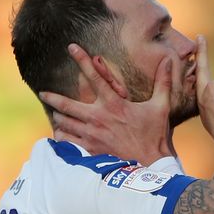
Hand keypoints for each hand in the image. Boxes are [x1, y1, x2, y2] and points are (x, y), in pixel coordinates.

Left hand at [39, 43, 172, 164]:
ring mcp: (91, 136)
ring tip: (56, 115)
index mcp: (114, 104)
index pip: (94, 76)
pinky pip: (66, 142)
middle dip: (52, 97)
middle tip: (43, 93)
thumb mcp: (160, 106)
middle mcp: (98, 118)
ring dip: (58, 118)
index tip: (72, 47)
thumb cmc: (155, 135)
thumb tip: (169, 61)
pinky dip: (62, 137)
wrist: (150, 166)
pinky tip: (61, 135)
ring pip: (64, 123)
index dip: (82, 59)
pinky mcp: (89, 151)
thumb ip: (163, 82)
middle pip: (66, 104)